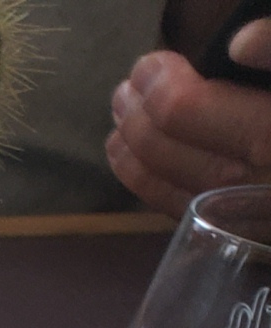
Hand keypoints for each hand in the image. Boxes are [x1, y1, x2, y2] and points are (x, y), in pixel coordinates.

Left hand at [108, 27, 270, 216]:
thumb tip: (239, 44)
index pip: (184, 109)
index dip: (158, 80)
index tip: (152, 59)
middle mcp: (258, 183)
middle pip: (167, 149)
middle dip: (137, 114)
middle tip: (127, 84)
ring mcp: (254, 216)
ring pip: (166, 186)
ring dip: (130, 150)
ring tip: (119, 117)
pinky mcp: (255, 234)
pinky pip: (184, 212)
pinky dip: (147, 184)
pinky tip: (136, 161)